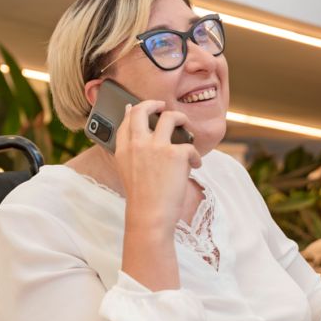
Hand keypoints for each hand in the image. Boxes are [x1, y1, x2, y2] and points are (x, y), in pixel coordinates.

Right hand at [115, 100, 201, 231]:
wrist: (149, 217)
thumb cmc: (142, 201)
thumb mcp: (129, 173)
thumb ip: (134, 153)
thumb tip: (146, 138)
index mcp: (124, 150)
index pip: (126, 120)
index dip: (133, 110)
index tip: (138, 108)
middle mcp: (138, 144)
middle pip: (143, 109)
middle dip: (154, 103)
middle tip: (163, 106)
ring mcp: (157, 147)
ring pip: (171, 117)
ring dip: (182, 119)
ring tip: (186, 125)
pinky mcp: (175, 154)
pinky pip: (190, 146)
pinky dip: (196, 157)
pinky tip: (195, 166)